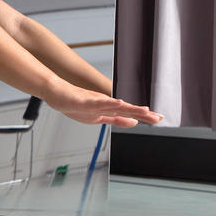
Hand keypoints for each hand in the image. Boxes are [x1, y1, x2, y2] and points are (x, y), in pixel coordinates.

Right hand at [47, 86, 162, 127]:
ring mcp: (95, 102)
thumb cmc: (74, 104)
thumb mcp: (99, 117)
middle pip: (127, 109)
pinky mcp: (85, 101)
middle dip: (143, 114)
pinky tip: (119, 103)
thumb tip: (133, 122)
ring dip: (131, 108)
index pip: (130, 113)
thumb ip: (116, 120)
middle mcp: (105, 104)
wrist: (56, 93)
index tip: (159, 118)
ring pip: (116, 105)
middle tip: (158, 117)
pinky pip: (99, 102)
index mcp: (109, 109)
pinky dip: (110, 103)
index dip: (144, 116)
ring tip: (144, 110)